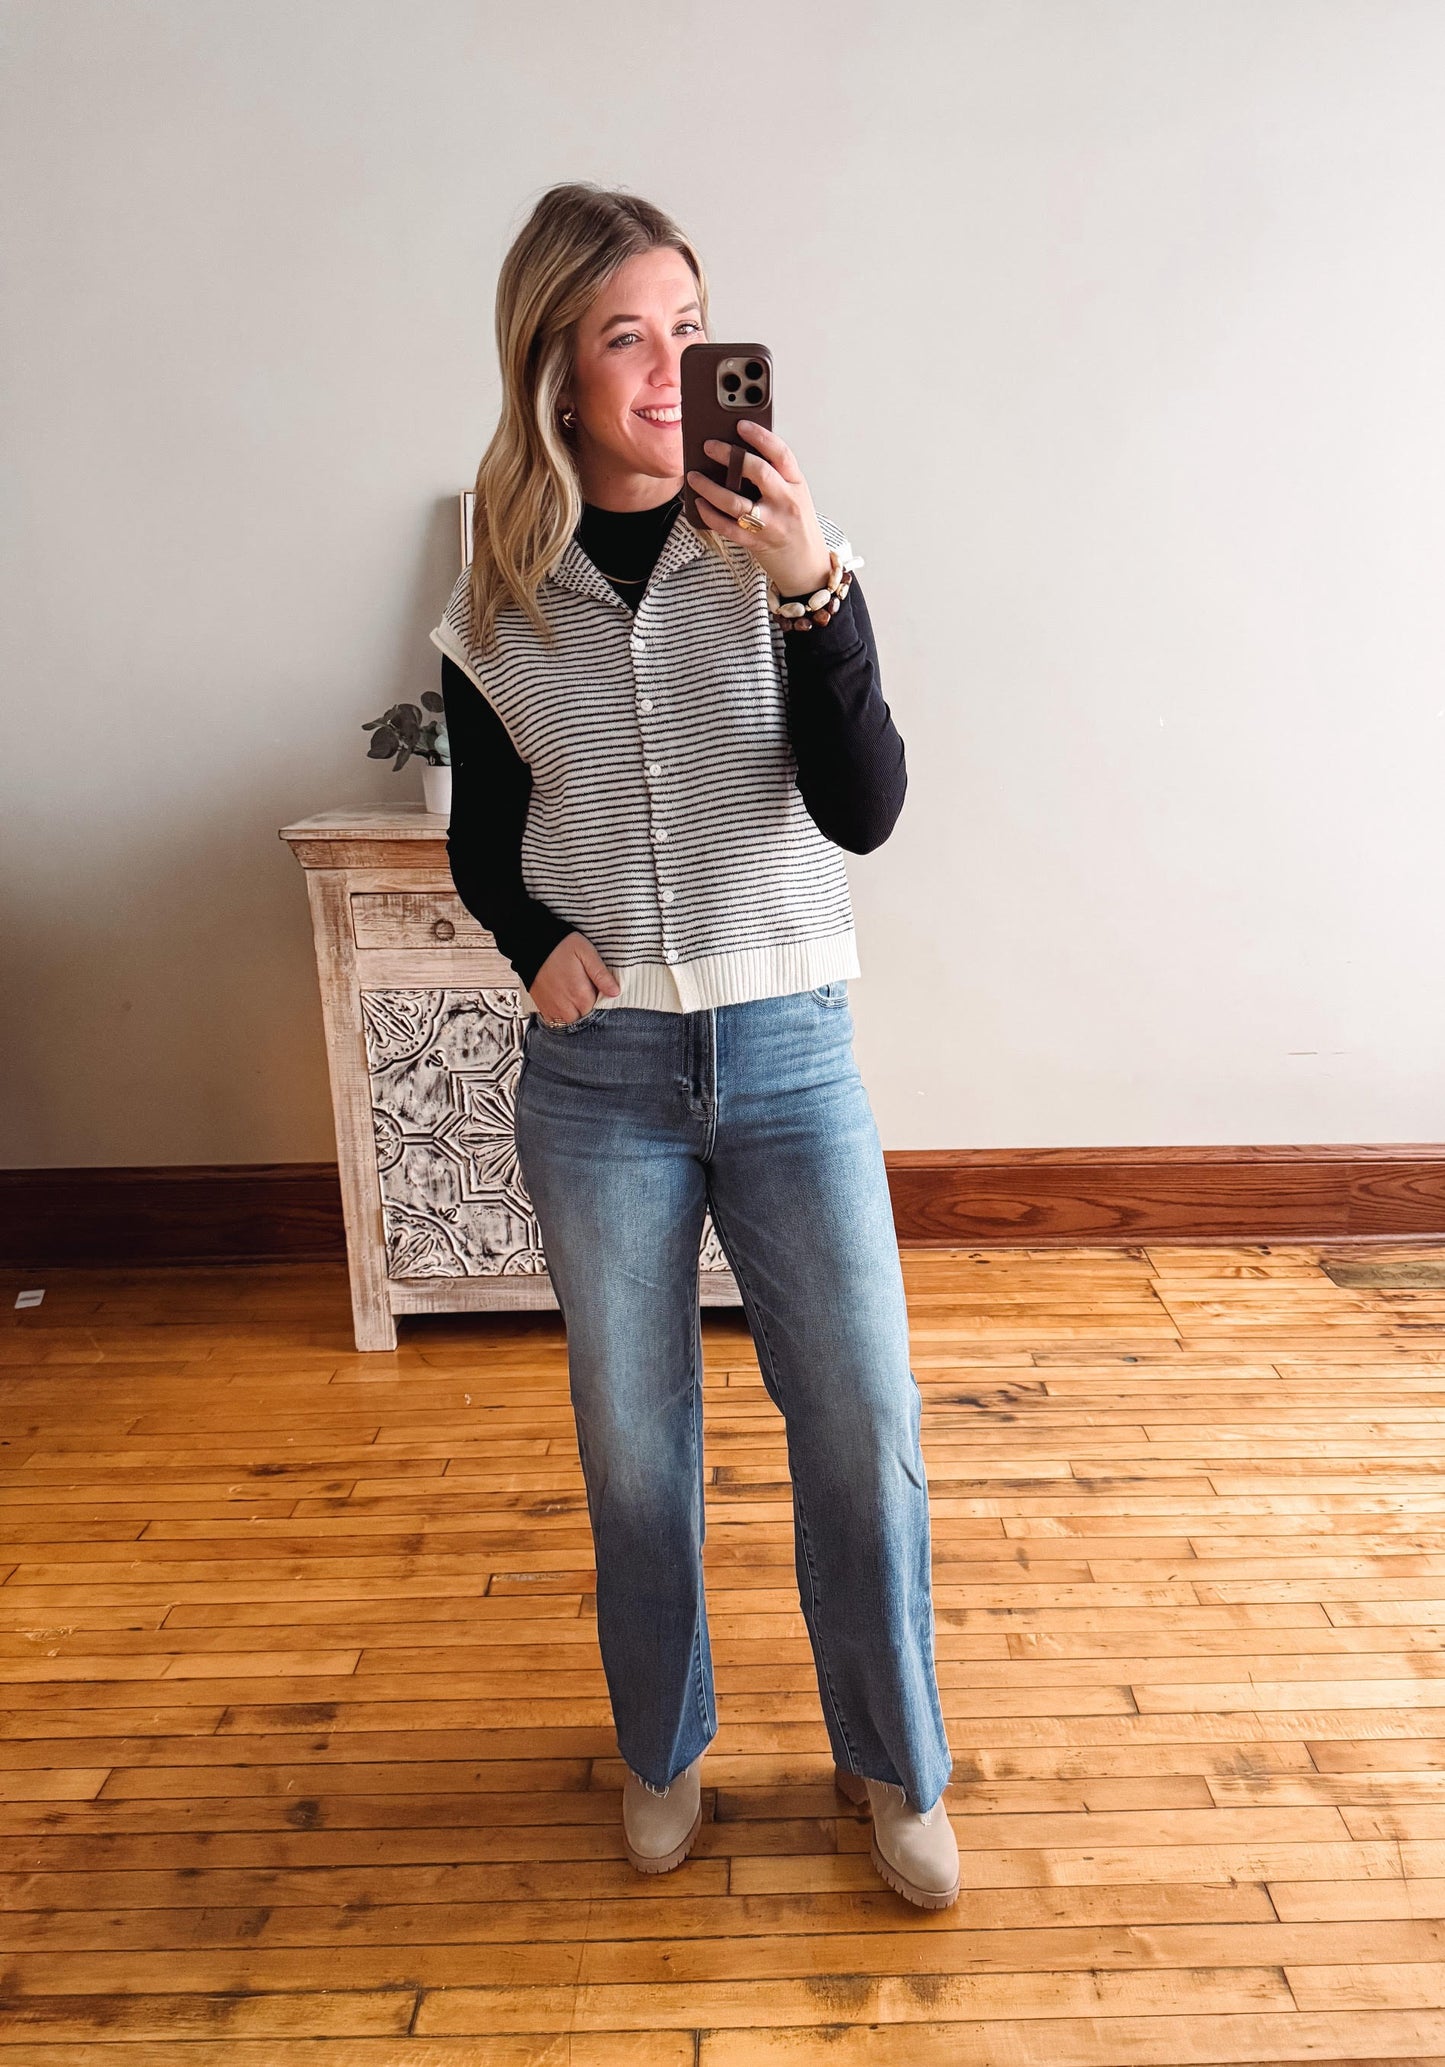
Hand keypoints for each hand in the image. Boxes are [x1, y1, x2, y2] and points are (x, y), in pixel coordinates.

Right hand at [530, 930, 620, 1023]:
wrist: (532, 943)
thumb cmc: (560, 945)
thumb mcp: (586, 953)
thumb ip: (601, 975)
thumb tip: (615, 992)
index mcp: (580, 993)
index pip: (598, 1007)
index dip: (598, 996)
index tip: (594, 985)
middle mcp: (566, 1005)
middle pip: (585, 1015)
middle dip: (586, 1005)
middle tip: (582, 987)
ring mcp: (553, 1008)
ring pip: (570, 1019)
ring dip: (574, 1011)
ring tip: (572, 992)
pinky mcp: (542, 1007)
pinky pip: (555, 1020)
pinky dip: (561, 1013)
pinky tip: (561, 999)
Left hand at [687, 420, 832, 598]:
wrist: (807, 567)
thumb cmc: (797, 528)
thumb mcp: (794, 496)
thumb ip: (775, 478)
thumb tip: (737, 455)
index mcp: (796, 484)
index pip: (780, 453)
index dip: (760, 436)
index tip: (741, 424)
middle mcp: (786, 501)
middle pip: (757, 471)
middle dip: (729, 455)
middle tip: (709, 445)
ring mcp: (772, 523)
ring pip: (735, 501)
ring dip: (709, 487)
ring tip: (694, 477)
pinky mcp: (757, 543)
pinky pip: (727, 527)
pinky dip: (710, 514)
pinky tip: (699, 504)